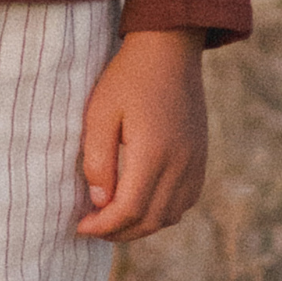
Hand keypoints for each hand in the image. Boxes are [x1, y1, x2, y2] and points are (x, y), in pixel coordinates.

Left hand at [75, 27, 207, 241]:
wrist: (170, 48)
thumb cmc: (129, 75)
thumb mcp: (101, 111)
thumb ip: (98, 159)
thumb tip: (100, 201)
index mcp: (154, 153)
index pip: (129, 210)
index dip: (103, 226)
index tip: (81, 226)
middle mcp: (180, 164)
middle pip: (151, 220)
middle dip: (119, 232)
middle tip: (94, 228)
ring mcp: (195, 162)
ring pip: (170, 216)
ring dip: (141, 225)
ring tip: (114, 220)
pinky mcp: (201, 156)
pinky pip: (185, 200)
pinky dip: (163, 212)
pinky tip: (143, 203)